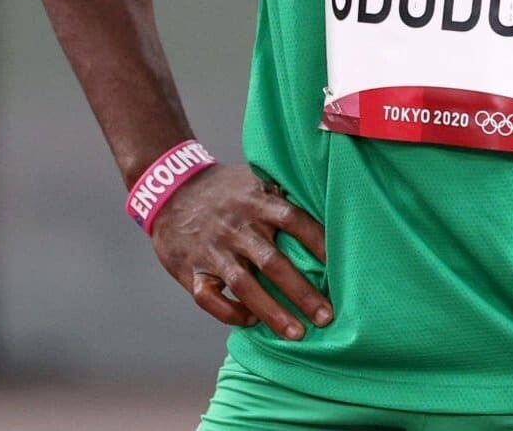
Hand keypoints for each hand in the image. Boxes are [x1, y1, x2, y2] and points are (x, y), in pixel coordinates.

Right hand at [150, 162, 332, 340]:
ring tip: (296, 333)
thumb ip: (283, 194)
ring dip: (271, 312)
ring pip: (244, 285)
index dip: (317, 240)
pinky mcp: (192, 269)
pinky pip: (209, 298)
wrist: (172, 189)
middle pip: (273, 262)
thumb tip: (326, 206)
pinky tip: (250, 322)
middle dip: (301, 291)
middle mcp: (238, 227)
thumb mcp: (254, 179)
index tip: (341, 263)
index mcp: (257, 201)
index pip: (294, 220)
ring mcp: (214, 250)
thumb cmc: (225, 188)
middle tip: (326, 316)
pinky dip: (230, 312)